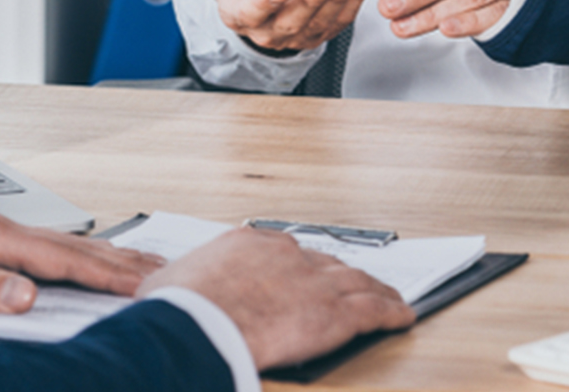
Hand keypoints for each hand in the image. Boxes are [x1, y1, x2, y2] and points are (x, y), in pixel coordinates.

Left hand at [0, 202, 162, 311]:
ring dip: (110, 255)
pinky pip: (54, 246)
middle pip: (77, 247)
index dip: (104, 274)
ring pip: (69, 244)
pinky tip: (95, 260)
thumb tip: (27, 296)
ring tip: (145, 265)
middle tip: (165, 273)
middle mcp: (6, 228)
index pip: (62, 260)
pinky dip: (86, 253)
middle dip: (123, 262)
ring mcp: (4, 230)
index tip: (141, 285)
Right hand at [139, 227, 413, 367]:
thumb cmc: (179, 307)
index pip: (287, 252)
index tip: (308, 273)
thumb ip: (180, 277)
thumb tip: (165, 284)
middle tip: (356, 282)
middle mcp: (289, 257)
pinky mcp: (334, 314)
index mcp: (251, 244)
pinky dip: (391, 312)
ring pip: (357, 282)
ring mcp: (314, 283)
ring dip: (376, 289)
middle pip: (327, 264)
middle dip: (343, 275)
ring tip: (389, 296)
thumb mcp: (170, 281)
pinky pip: (373, 311)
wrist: (199, 324)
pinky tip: (403, 315)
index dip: (303, 266)